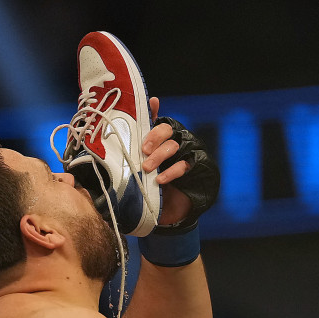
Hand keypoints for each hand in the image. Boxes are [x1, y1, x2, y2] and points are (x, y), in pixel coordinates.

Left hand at [141, 97, 191, 226]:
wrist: (165, 207)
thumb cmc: (151, 184)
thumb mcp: (139, 166)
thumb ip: (135, 150)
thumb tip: (125, 131)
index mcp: (161, 139)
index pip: (157, 121)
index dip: (153, 111)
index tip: (150, 108)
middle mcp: (174, 141)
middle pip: (167, 129)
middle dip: (154, 138)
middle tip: (144, 151)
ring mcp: (185, 153)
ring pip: (173, 146)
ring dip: (159, 156)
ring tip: (147, 168)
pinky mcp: (192, 168)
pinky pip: (183, 165)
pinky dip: (170, 172)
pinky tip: (160, 179)